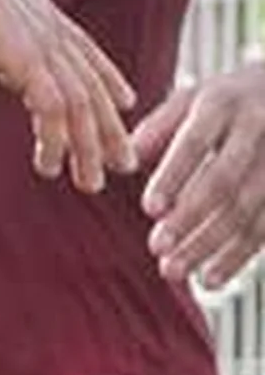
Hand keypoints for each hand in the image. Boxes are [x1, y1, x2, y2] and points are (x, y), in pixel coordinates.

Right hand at [0, 0, 133, 193]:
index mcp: (42, 12)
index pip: (88, 53)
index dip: (111, 79)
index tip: (128, 103)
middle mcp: (52, 30)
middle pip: (93, 87)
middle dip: (111, 129)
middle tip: (125, 164)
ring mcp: (42, 45)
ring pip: (81, 106)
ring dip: (87, 149)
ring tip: (90, 183)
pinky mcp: (24, 59)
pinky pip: (52, 109)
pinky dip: (54, 140)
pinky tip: (48, 165)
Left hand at [132, 65, 264, 286]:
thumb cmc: (231, 98)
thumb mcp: (194, 97)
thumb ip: (158, 126)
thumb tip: (123, 157)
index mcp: (222, 104)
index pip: (194, 143)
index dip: (174, 177)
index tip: (150, 209)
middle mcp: (257, 130)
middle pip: (224, 181)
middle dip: (191, 218)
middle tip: (157, 249)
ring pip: (250, 210)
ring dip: (213, 246)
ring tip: (175, 271)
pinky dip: (241, 255)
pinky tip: (213, 277)